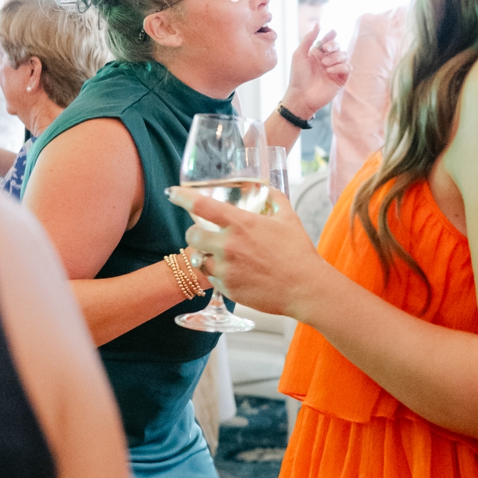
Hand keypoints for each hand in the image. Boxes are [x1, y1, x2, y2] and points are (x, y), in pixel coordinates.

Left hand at [185, 191, 327, 318]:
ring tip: (223, 257)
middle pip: (192, 234)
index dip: (181, 196)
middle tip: (204, 234)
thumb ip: (274, 199)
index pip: (200, 205)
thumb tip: (266, 189)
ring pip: (200, 259)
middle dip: (195, 232)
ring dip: (206, 256)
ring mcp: (225, 269)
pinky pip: (212, 279)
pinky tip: (236, 273)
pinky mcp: (227, 288)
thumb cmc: (298, 253)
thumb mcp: (288, 218)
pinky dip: (219, 275)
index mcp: (240, 223)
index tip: (172, 193)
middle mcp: (228, 245)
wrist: (305, 288)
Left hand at [283, 17, 349, 119]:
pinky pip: (347, 68)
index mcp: (317, 53)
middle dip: (334, 45)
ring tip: (325, 65)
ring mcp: (335, 69)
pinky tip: (330, 71)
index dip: (331, 35)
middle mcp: (327, 60)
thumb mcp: (299, 54)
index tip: (331, 33)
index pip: (328, 40)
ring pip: (344, 55)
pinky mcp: (340, 79)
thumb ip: (309, 38)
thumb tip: (318, 23)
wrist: (301, 95)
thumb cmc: (298, 76)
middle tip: (325, 50)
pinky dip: (340, 67)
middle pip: (338, 46)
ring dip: (336, 57)